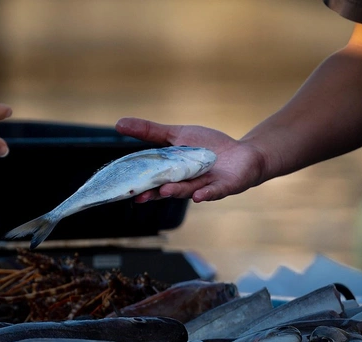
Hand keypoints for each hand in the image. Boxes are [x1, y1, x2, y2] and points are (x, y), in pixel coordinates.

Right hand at [115, 117, 266, 202]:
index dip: (140, 185)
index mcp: (172, 172)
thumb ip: (150, 132)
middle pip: (168, 189)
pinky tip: (199, 195)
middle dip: (154, 193)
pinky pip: (213, 192)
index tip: (125, 189)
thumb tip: (118, 124)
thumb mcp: (177, 135)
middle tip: (140, 197)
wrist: (243, 155)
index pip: (153, 179)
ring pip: (188, 190)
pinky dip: (206, 194)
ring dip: (176, 191)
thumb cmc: (208, 147)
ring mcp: (204, 186)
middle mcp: (186, 184)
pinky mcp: (223, 187)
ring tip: (164, 191)